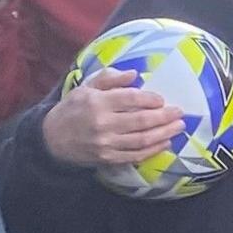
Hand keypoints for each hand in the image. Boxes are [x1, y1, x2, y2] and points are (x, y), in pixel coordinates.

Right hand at [44, 66, 184, 170]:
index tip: (162, 99)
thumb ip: (109, 78)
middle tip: (180, 113)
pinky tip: (165, 143)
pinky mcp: (108, 158)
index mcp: (98, 102)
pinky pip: (135, 155)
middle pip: (141, 121)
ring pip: (142, 140)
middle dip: (164, 117)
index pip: (131, 99)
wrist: (52, 139)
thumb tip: (134, 74)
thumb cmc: (72, 109)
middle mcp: (103, 123)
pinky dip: (152, 150)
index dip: (150, 99)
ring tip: (178, 127)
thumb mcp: (85, 87)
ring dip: (164, 134)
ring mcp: (106, 143)